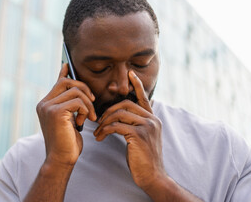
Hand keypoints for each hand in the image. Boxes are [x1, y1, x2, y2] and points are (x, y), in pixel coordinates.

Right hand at [36, 64, 96, 165]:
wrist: (61, 159)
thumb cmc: (67, 141)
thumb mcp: (69, 119)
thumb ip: (70, 104)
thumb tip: (75, 94)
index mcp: (45, 104)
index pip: (57, 82)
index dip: (64, 72)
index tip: (68, 64)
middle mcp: (43, 103)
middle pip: (68, 82)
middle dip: (84, 89)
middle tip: (92, 102)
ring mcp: (48, 107)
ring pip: (75, 90)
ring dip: (87, 103)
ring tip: (88, 117)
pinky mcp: (56, 112)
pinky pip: (78, 101)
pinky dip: (86, 109)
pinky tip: (83, 121)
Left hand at [93, 70, 164, 189]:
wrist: (153, 177)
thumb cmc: (143, 158)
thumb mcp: (142, 138)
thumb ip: (136, 124)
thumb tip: (121, 117)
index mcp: (152, 119)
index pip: (144, 97)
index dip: (136, 85)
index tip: (130, 73)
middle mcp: (152, 120)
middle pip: (125, 104)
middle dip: (108, 111)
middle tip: (98, 121)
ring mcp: (147, 127)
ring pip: (120, 114)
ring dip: (104, 122)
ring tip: (97, 131)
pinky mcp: (139, 135)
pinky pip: (117, 126)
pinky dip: (105, 130)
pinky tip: (100, 137)